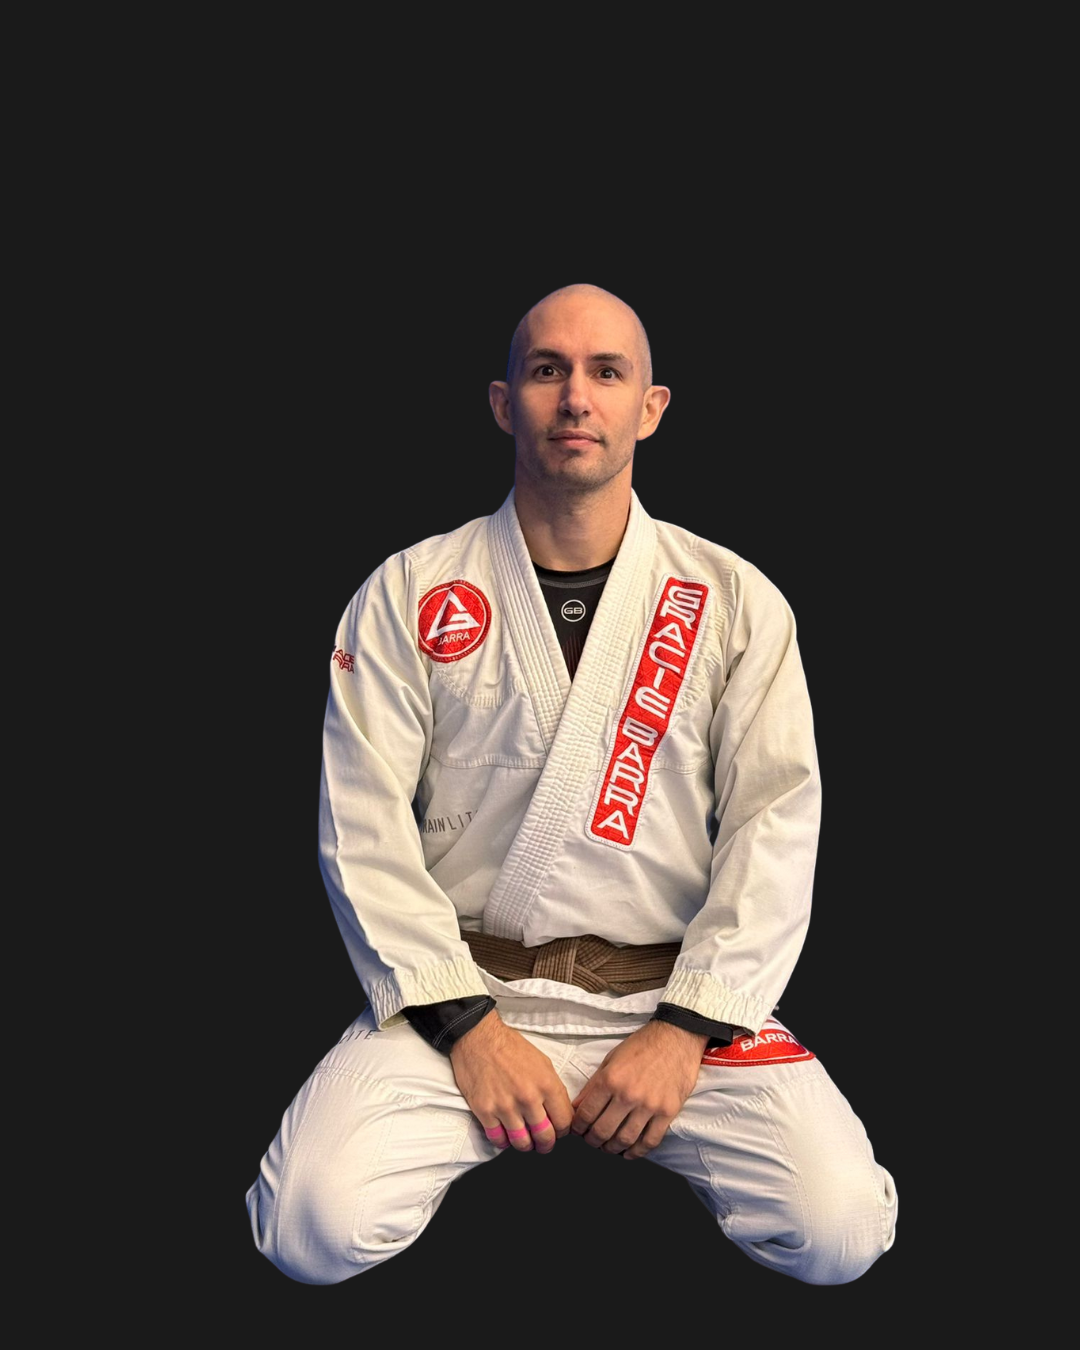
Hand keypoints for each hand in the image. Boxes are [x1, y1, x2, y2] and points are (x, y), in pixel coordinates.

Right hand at [449, 1010, 573, 1153]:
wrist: (478, 1037)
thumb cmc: (510, 1047)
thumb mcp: (543, 1062)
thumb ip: (552, 1088)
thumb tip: (558, 1112)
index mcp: (546, 1084)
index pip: (564, 1122)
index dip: (563, 1131)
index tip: (558, 1131)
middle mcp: (528, 1098)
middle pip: (545, 1138)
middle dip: (546, 1144)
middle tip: (543, 1143)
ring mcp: (505, 1106)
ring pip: (522, 1143)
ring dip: (525, 1145)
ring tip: (524, 1140)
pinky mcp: (484, 1111)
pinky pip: (498, 1140)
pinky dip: (503, 1142)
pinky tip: (505, 1135)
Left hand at [571, 1020, 706, 1159]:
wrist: (676, 1038)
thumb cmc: (642, 1046)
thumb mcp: (611, 1059)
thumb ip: (594, 1084)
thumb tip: (578, 1107)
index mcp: (611, 1079)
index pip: (587, 1114)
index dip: (578, 1127)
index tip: (578, 1131)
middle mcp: (628, 1095)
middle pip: (603, 1131)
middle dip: (592, 1141)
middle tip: (591, 1141)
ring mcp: (649, 1105)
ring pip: (625, 1140)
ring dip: (612, 1148)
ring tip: (608, 1147)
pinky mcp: (667, 1112)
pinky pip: (650, 1141)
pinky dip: (637, 1152)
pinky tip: (629, 1152)